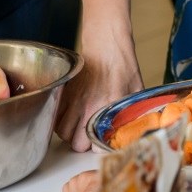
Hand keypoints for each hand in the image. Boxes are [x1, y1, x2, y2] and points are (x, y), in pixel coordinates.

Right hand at [54, 35, 142, 150]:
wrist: (107, 43)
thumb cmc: (124, 65)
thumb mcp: (136, 89)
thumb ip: (134, 110)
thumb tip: (136, 127)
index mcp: (109, 107)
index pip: (97, 143)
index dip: (99, 148)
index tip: (102, 144)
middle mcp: (89, 107)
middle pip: (76, 143)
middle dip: (83, 143)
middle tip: (91, 135)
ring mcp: (74, 101)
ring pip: (63, 133)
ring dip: (71, 134)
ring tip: (81, 126)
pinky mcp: (64, 94)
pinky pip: (54, 119)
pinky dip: (60, 122)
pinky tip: (71, 118)